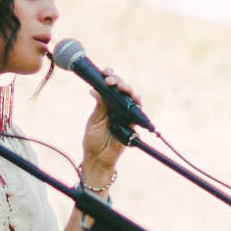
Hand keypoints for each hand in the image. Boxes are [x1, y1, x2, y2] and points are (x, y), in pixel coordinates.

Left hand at [81, 70, 135, 185]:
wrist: (98, 158)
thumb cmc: (93, 140)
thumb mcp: (94, 120)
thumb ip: (99, 106)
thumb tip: (96, 89)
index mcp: (106, 103)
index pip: (109, 87)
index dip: (109, 77)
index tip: (105, 72)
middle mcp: (117, 106)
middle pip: (122, 89)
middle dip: (118, 80)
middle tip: (110, 79)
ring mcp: (125, 114)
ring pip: (131, 97)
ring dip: (127, 89)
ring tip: (119, 86)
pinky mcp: (132, 122)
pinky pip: (137, 111)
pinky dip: (136, 103)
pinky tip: (133, 98)